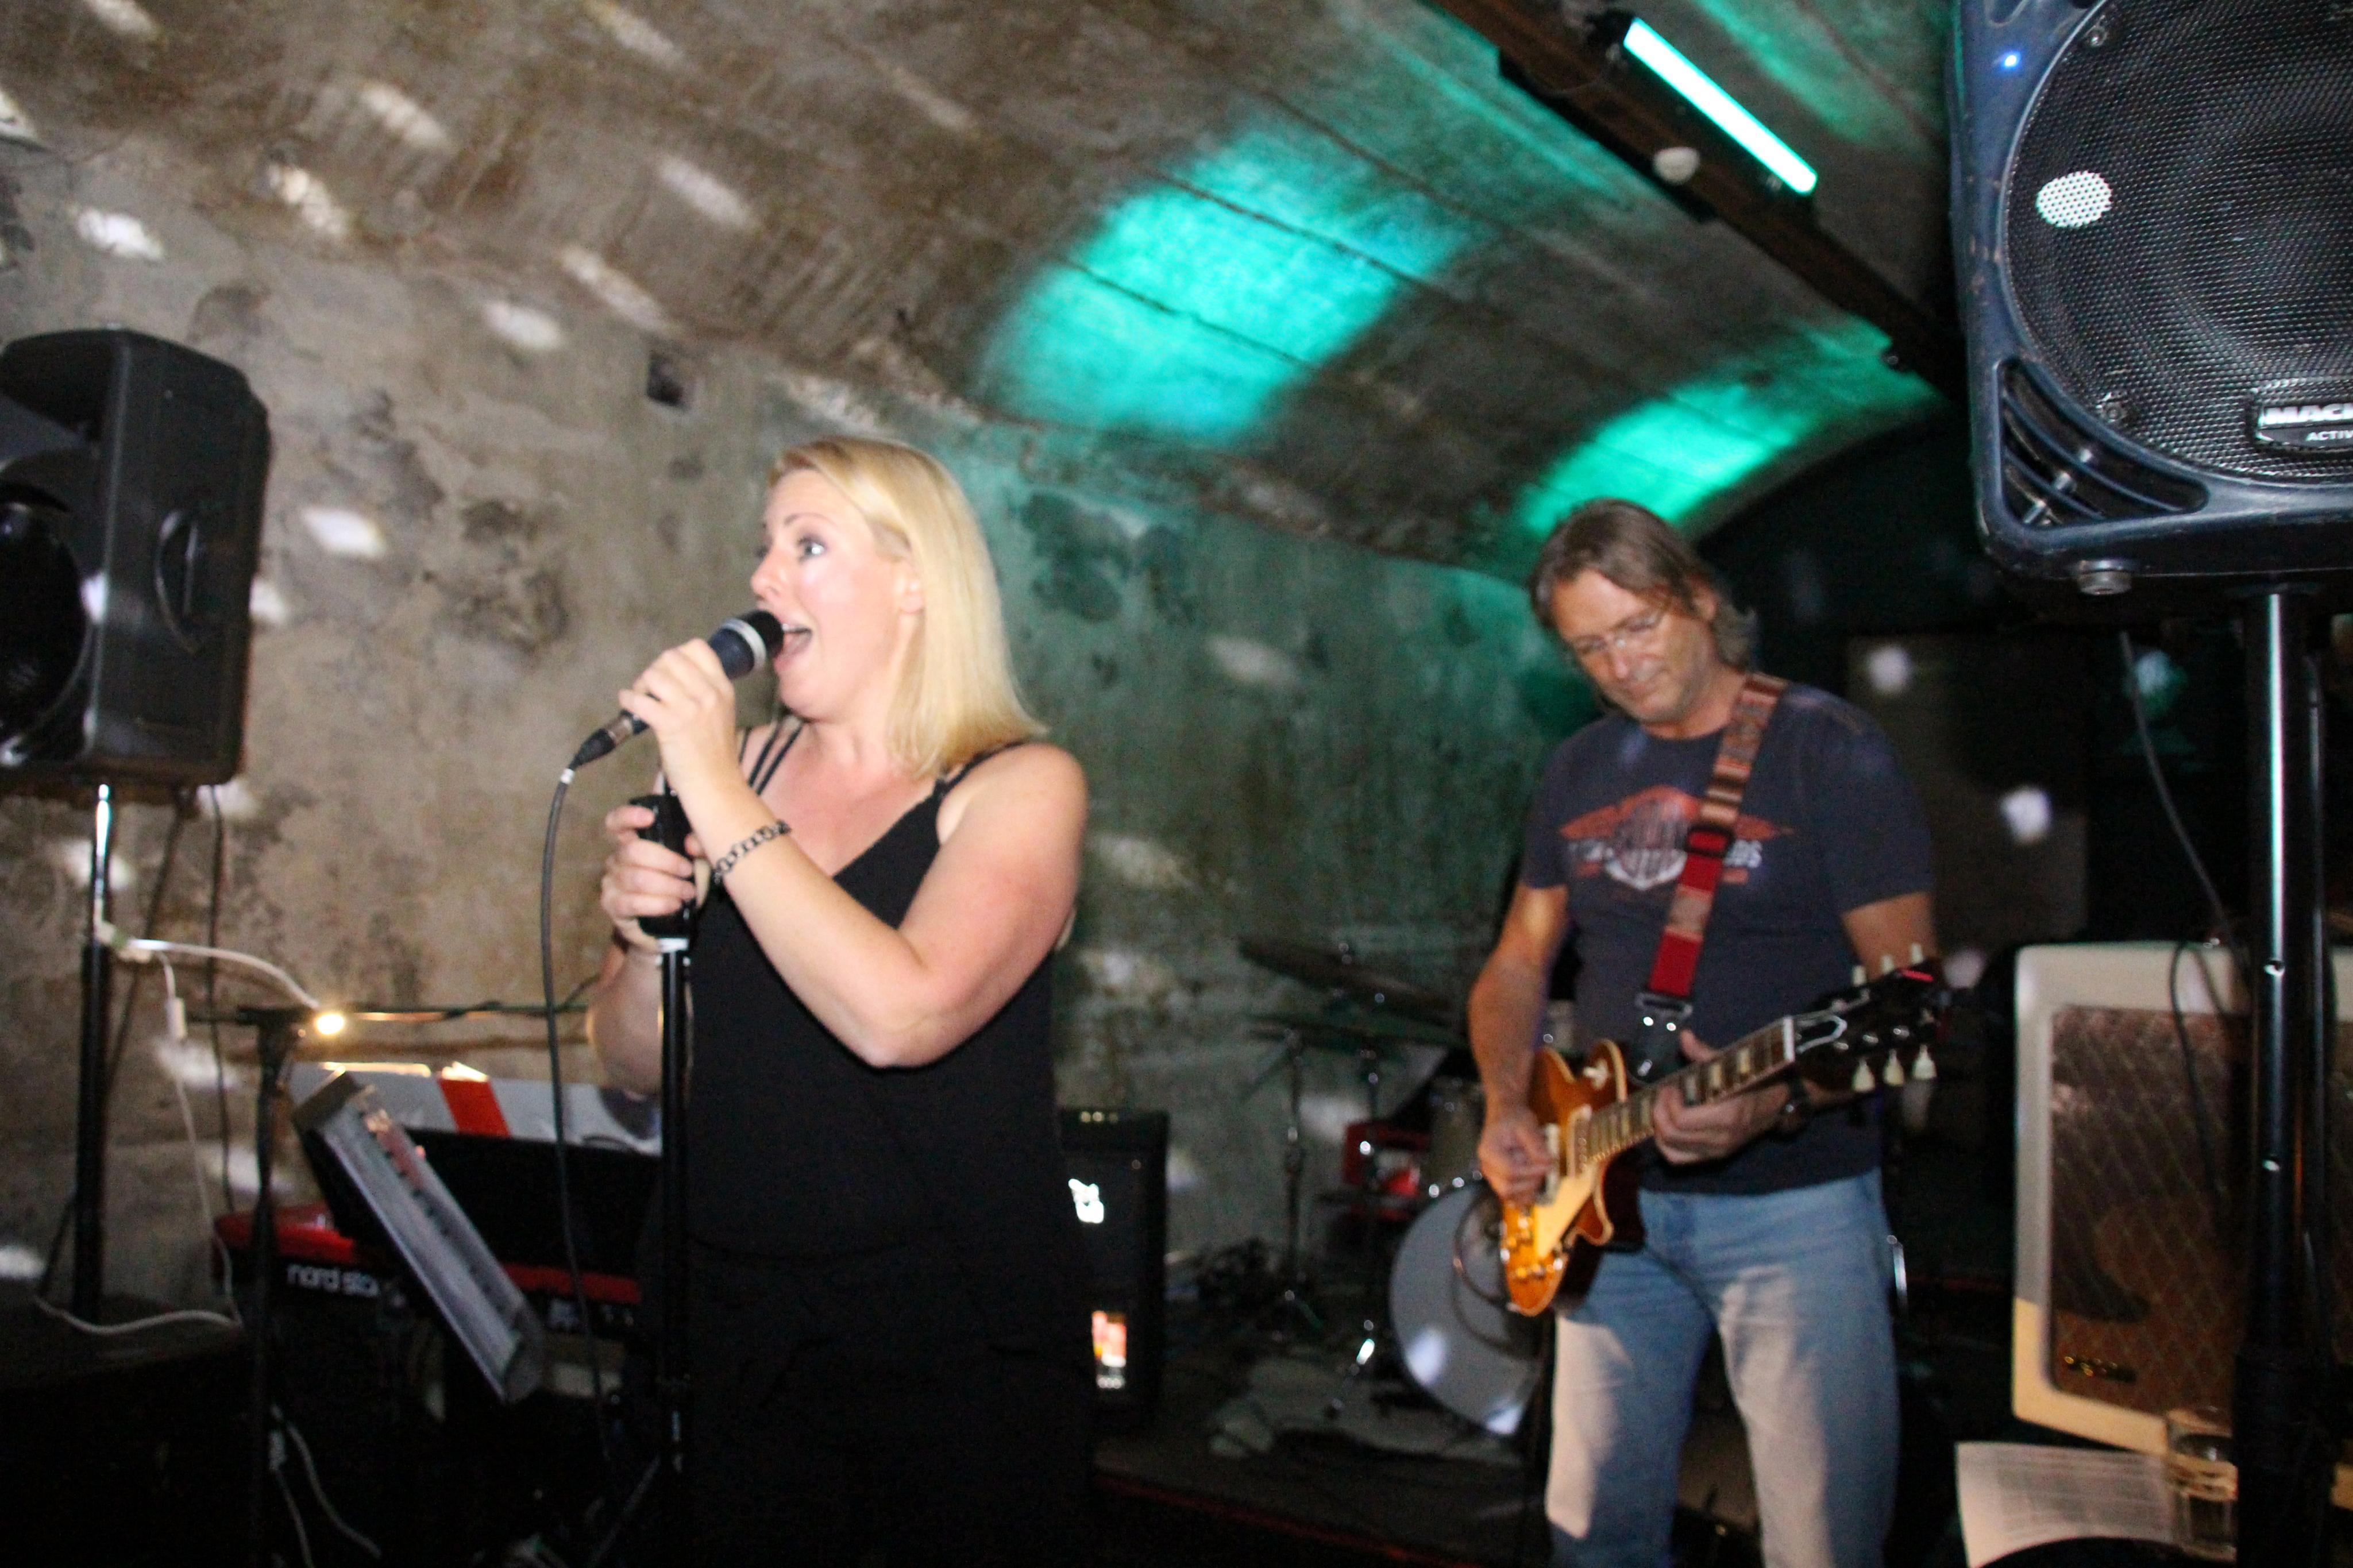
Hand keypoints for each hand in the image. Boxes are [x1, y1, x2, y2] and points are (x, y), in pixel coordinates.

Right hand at [598, 801, 697, 949]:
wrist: (674, 925)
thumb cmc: (682, 884)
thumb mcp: (696, 862)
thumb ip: (697, 846)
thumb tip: (691, 843)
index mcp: (633, 840)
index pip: (617, 822)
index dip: (628, 816)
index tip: (650, 818)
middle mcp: (617, 858)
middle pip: (633, 851)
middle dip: (666, 861)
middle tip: (688, 871)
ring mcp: (612, 882)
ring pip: (637, 878)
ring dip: (667, 885)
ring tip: (687, 892)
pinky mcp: (613, 906)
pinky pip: (632, 902)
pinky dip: (658, 903)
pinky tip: (674, 905)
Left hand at [614, 640, 738, 800]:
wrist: (716, 785)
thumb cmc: (714, 755)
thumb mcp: (720, 714)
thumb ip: (704, 693)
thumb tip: (673, 678)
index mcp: (722, 687)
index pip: (697, 648)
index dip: (677, 654)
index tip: (669, 672)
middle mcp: (708, 693)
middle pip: (671, 657)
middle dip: (654, 669)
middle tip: (650, 688)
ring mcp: (690, 708)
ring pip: (654, 675)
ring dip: (641, 684)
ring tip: (640, 698)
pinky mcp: (671, 724)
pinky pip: (640, 700)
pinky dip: (628, 700)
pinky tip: (628, 705)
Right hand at [1479, 1102, 1551, 1205]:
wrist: (1506, 1116)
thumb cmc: (1514, 1119)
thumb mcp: (1527, 1125)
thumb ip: (1536, 1144)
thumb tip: (1548, 1162)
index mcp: (1489, 1151)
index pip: (1510, 1171)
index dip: (1531, 1172)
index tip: (1548, 1165)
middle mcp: (1487, 1167)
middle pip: (1507, 1188)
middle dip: (1529, 1183)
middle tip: (1544, 1169)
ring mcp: (1492, 1175)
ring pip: (1508, 1195)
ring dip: (1528, 1190)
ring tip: (1539, 1173)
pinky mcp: (1499, 1180)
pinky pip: (1509, 1196)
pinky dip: (1522, 1196)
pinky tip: (1535, 1187)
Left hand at [1651, 1033, 1782, 1163]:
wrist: (1775, 1105)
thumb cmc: (1751, 1080)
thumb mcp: (1731, 1064)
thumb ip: (1705, 1053)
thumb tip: (1684, 1036)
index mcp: (1728, 1115)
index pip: (1682, 1120)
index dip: (1668, 1102)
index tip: (1670, 1086)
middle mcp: (1722, 1138)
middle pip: (1673, 1134)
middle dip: (1659, 1112)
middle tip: (1663, 1094)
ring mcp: (1718, 1151)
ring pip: (1671, 1149)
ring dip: (1659, 1128)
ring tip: (1662, 1109)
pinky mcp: (1713, 1157)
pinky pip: (1678, 1159)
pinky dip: (1665, 1145)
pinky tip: (1665, 1126)